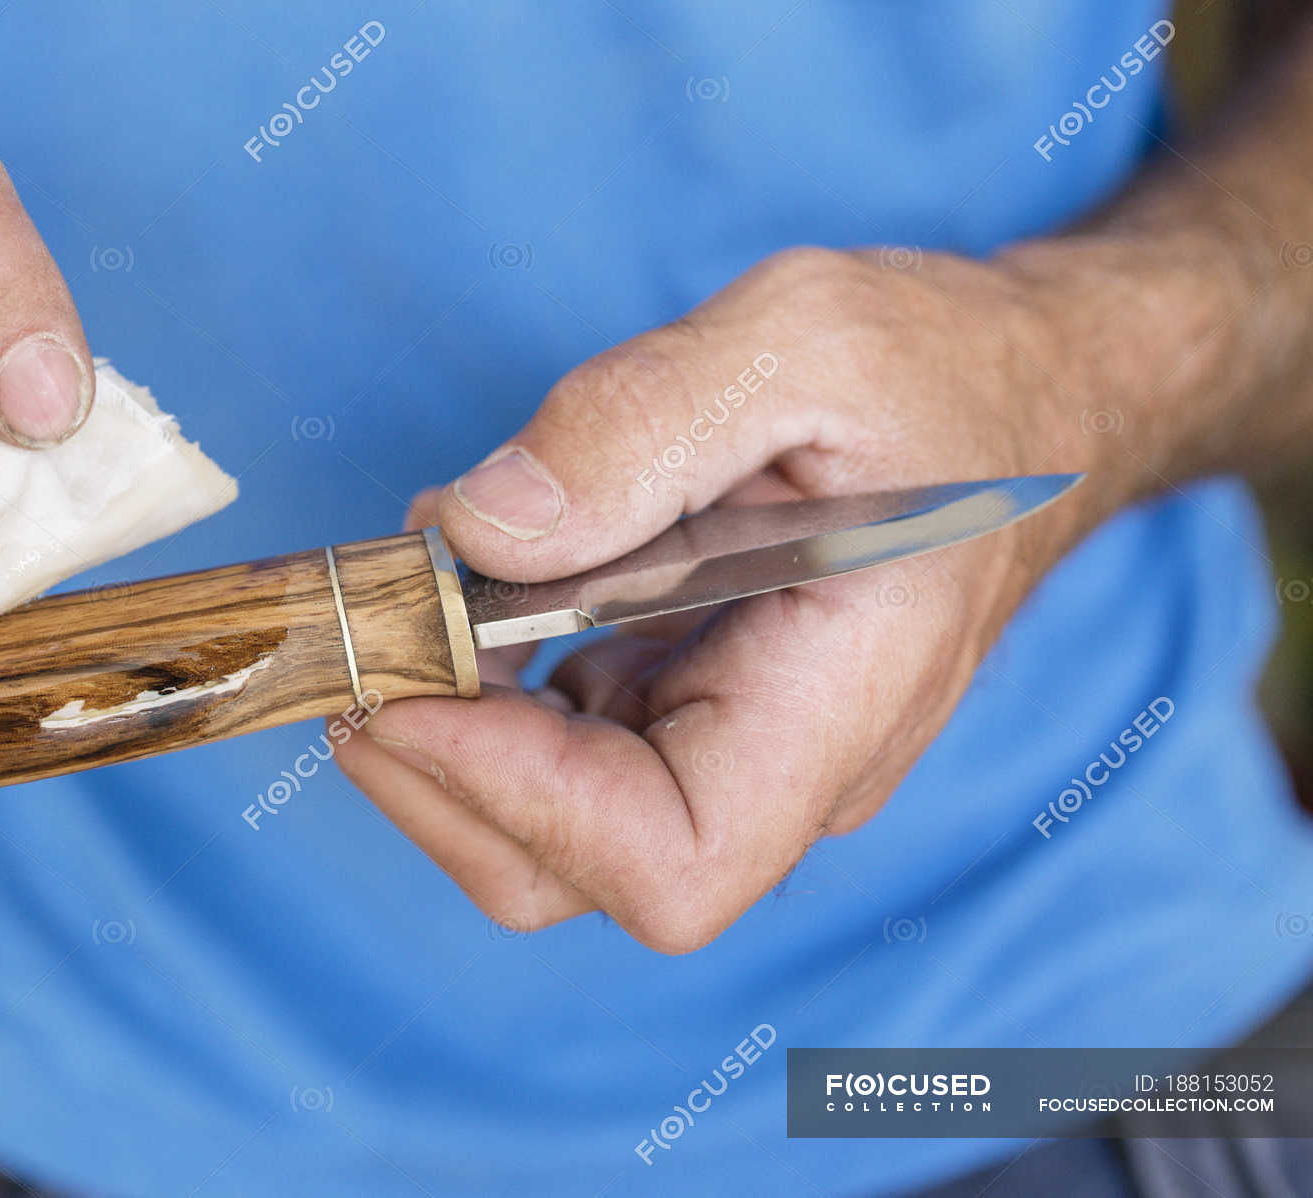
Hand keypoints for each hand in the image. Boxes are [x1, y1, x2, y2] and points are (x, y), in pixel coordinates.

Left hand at [335, 247, 1116, 952]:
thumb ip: (639, 427)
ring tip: (403, 599)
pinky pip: (559, 755)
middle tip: (366, 635)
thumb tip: (478, 531)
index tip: (419, 680)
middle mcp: (781, 766)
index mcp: (838, 703)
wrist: (1021, 397)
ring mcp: (728, 749)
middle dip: (436, 775)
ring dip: (440, 735)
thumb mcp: (802, 338)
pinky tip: (466, 594)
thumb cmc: (941, 369)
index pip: (672, 864)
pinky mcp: (687, 710)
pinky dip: (479, 694)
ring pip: (545, 828)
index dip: (520, 801)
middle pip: (572, 871)